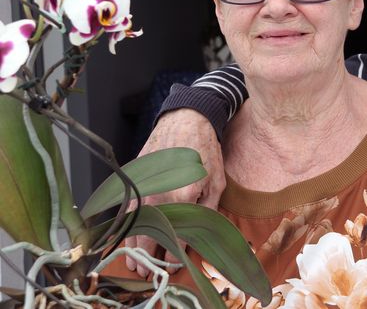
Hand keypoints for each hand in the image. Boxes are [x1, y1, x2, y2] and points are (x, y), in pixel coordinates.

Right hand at [124, 108, 224, 275]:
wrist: (186, 120)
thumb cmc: (204, 150)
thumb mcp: (216, 182)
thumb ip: (207, 212)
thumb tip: (195, 237)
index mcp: (181, 197)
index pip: (173, 238)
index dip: (172, 256)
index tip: (173, 265)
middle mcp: (157, 195)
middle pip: (148, 236)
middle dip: (148, 258)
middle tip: (149, 271)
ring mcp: (142, 186)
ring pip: (133, 225)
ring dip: (132, 246)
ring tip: (135, 262)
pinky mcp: (134, 179)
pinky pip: (125, 209)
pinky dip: (124, 226)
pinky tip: (125, 237)